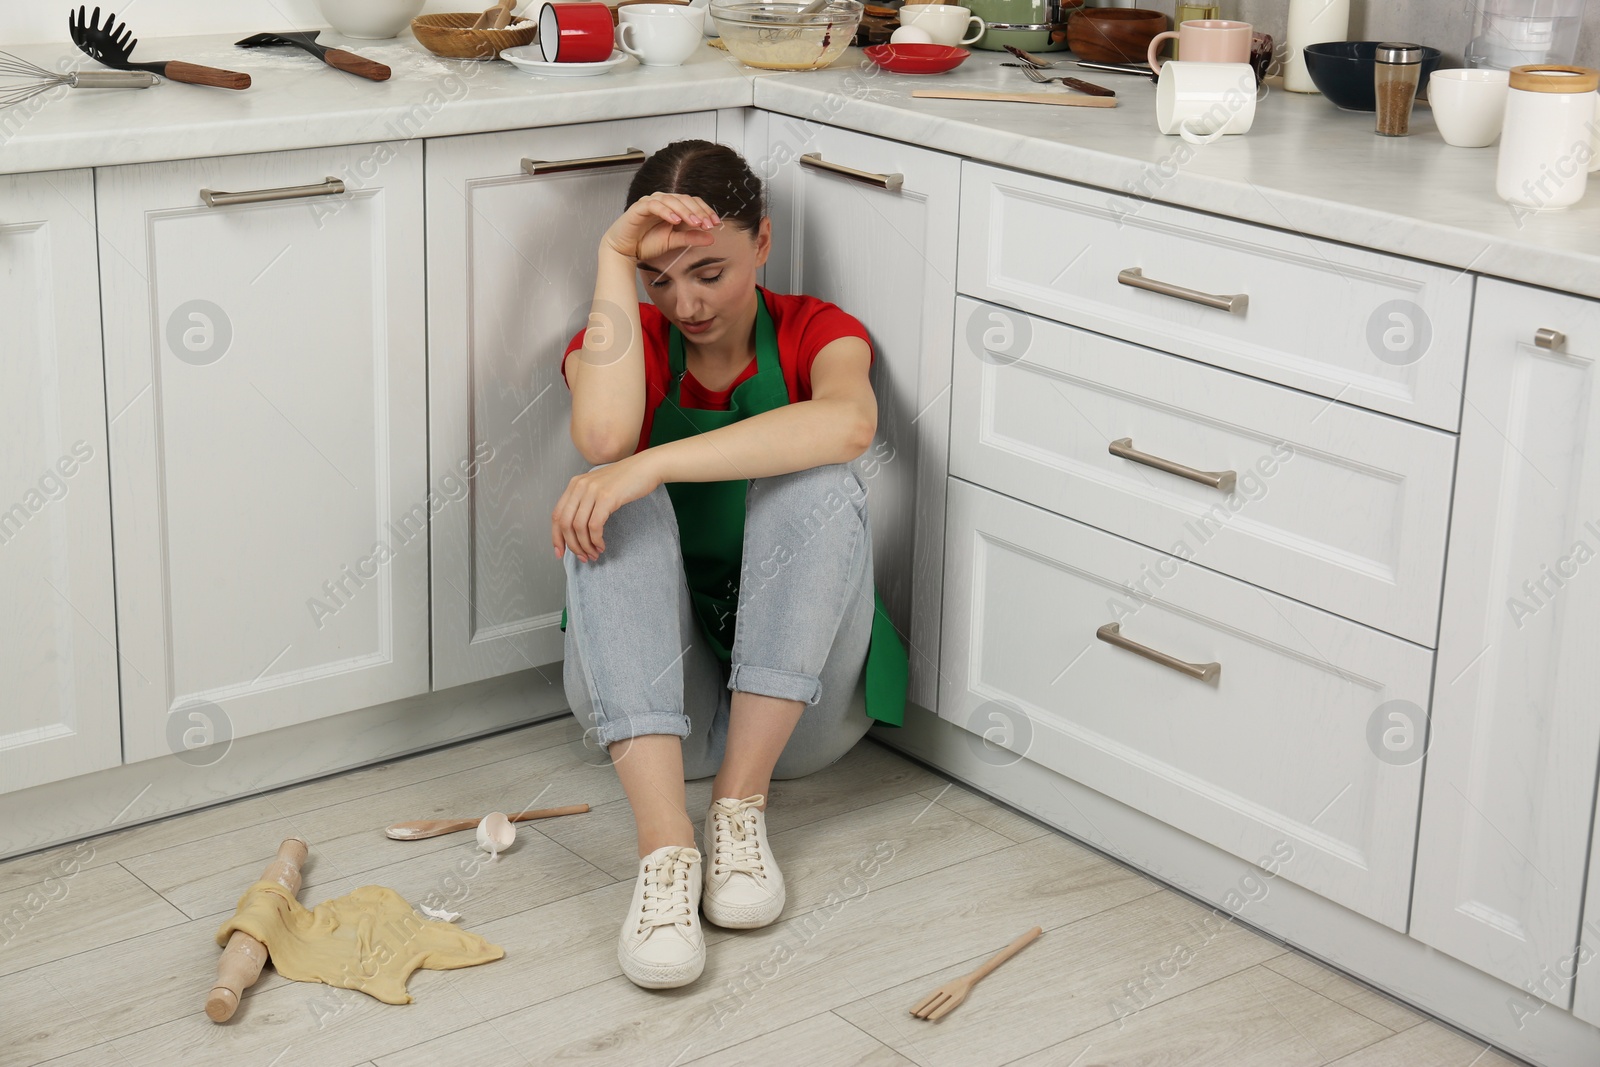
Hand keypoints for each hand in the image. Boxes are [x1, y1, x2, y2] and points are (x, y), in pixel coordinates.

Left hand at [551, 453, 662, 562]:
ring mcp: (592, 491)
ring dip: (585, 546)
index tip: (560, 552)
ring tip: (594, 554)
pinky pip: (595, 526)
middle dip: (572, 545)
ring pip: (579, 527)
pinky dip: (596, 540)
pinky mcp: (607, 497)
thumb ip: (586, 501)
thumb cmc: (627, 480)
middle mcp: (580, 486)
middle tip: (583, 557)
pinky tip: (602, 546)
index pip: (557, 515)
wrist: (647, 467)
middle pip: (565, 523)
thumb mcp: (599, 487)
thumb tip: (577, 530)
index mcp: (575, 484)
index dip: (556, 537)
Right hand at [601, 192, 720, 262]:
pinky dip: (666, 211)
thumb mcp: (673, 242)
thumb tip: (711, 238)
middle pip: (685, 199)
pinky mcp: (639, 207)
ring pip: (671, 200)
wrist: (624, 249)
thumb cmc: (646, 243)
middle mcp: (663, 201)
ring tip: (694, 223)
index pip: (693, 203)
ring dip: (685, 211)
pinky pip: (654, 205)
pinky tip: (674, 220)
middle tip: (708, 224)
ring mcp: (651, 202)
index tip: (715, 224)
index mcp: (673, 207)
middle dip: (698, 212)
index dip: (705, 211)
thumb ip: (690, 238)